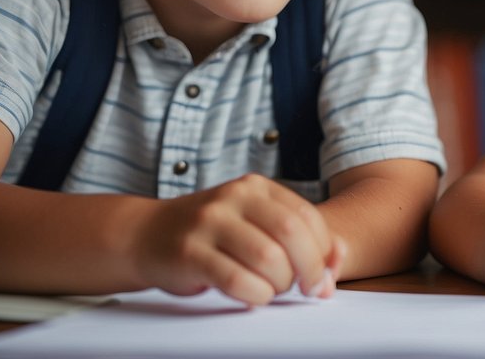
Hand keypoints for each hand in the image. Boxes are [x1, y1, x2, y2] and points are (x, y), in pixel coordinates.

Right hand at [133, 173, 344, 305]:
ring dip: (280, 284)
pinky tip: (253, 297)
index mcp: (256, 187)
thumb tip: (339, 259)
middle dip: (308, 269)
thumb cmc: (212, 235)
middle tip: (305, 289)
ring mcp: (210, 222)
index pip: (308, 216)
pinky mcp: (189, 253)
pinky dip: (255, 295)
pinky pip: (236, 280)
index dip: (323, 251)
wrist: (145, 235)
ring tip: (272, 289)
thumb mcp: (255, 223)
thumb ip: (298, 237)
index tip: (322, 276)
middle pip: (292, 234)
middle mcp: (234, 197)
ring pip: (268, 258)